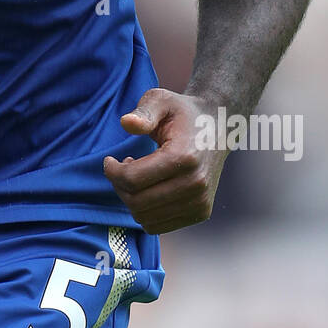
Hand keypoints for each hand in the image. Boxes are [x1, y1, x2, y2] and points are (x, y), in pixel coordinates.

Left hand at [102, 87, 227, 233]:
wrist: (218, 127)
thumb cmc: (182, 112)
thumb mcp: (161, 101)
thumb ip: (144, 111)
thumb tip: (126, 123)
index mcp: (184, 157)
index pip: (133, 179)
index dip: (112, 171)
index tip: (109, 160)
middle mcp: (196, 184)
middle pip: (137, 202)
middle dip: (119, 186)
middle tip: (120, 168)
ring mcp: (201, 202)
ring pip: (145, 218)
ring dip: (131, 200)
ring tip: (136, 177)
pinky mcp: (201, 212)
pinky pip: (158, 226)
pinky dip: (145, 212)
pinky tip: (148, 190)